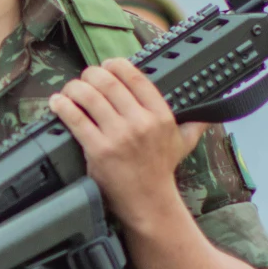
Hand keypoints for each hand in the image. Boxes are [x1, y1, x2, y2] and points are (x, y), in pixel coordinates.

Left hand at [51, 58, 204, 227]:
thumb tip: (209, 113)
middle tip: (84, 78)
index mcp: (160, 115)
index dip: (116, 65)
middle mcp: (141, 122)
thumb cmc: (161, 172)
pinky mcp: (99, 150)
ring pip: (90, 97)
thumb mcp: (184, 144)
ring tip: (69, 89)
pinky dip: (63, 106)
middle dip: (91, 74)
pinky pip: (76, 120)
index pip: (135, 77)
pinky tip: (57, 102)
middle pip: (108, 83)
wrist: (149, 202)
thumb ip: (195, 124)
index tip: (106, 65)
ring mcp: (119, 135)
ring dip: (74, 88)